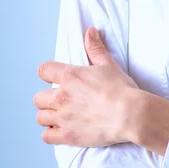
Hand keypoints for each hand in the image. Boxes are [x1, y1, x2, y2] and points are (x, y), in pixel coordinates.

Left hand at [34, 26, 140, 146]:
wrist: (130, 114)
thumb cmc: (121, 90)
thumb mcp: (109, 65)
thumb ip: (96, 48)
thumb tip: (90, 31)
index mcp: (70, 77)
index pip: (43, 70)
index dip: (48, 73)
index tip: (56, 77)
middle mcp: (61, 97)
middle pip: (38, 98)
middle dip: (47, 99)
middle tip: (62, 100)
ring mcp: (62, 118)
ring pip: (40, 117)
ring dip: (49, 116)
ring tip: (61, 116)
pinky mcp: (67, 136)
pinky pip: (46, 136)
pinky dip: (52, 134)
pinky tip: (62, 130)